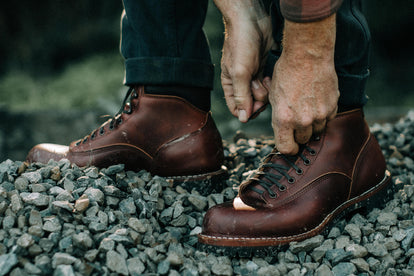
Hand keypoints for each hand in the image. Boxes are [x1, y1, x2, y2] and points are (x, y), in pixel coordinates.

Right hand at [214, 0, 273, 121]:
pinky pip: (268, 86)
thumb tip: (243, 118)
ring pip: (262, 96)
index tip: (256, 106)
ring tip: (264, 78)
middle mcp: (240, 84)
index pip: (237, 109)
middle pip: (252, 104)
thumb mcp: (240, 73)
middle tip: (260, 87)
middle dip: (258, 99)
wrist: (252, 21)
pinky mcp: (262, 70)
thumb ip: (242, 96)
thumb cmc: (241, 44)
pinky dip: (271, 84)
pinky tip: (270, 77)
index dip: (248, 112)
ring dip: (266, 91)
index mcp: (230, 86)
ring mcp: (252, 77)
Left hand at [266, 15, 338, 154]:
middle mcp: (303, 120)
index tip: (289, 143)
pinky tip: (317, 101)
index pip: (287, 149)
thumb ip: (279, 117)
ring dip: (313, 125)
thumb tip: (283, 131)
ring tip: (307, 109)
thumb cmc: (286, 73)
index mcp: (284, 119)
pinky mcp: (333, 106)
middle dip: (299, 134)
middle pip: (303, 140)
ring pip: (318, 131)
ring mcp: (320, 114)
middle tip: (297, 121)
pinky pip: (329, 119)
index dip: (287, 148)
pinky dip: (324, 114)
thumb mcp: (273, 96)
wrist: (307, 55)